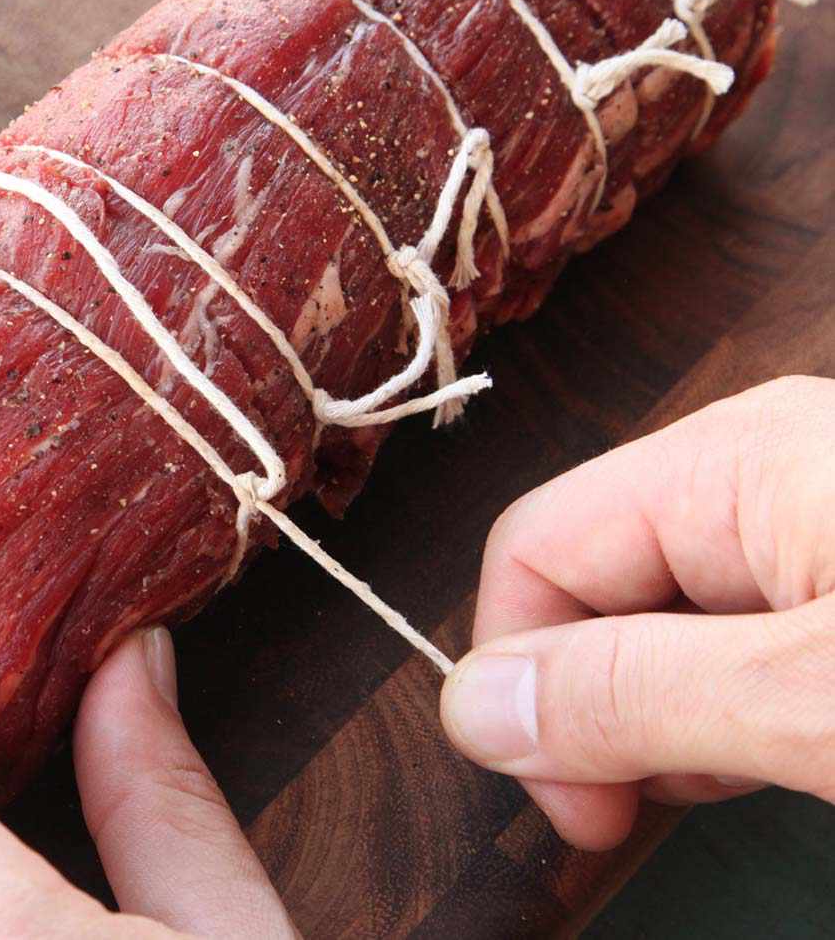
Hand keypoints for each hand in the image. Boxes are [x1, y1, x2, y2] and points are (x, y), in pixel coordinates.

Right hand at [441, 375, 834, 849]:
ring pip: (664, 628)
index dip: (525, 680)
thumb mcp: (820, 697)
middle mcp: (760, 473)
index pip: (536, 549)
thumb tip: (471, 706)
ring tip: (744, 781)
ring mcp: (813, 527)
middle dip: (598, 709)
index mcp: (736, 456)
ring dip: (668, 725)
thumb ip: (637, 695)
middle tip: (642, 814)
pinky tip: (786, 757)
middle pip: (593, 590)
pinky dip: (736, 716)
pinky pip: (739, 644)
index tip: (572, 804)